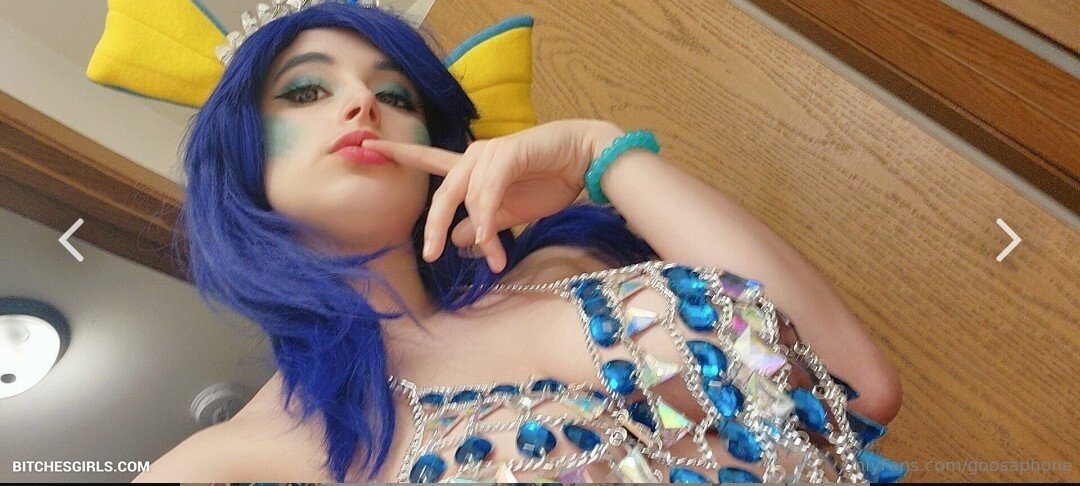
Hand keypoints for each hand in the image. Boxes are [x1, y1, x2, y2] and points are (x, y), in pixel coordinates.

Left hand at [362, 119, 622, 272]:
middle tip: (430, 254)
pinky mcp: (508, 154)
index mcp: (472, 169)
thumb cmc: (549, 182)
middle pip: (442, 192)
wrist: (584, 161)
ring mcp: (490, 153)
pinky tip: (493, 238)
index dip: (400, 155)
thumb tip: (458, 238)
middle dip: (434, 225)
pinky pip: (489, 191)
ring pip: (469, 197)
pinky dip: (489, 216)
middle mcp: (476, 156)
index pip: (429, 161)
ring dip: (482, 231)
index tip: (368, 147)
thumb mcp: (509, 214)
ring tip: (494, 257)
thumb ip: (483, 223)